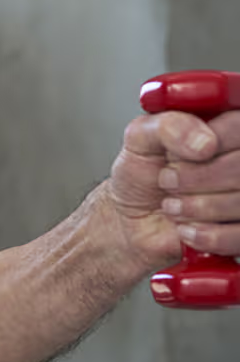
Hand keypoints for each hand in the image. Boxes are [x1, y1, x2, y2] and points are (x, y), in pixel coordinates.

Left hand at [107, 110, 239, 268]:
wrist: (132, 219)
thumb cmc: (142, 174)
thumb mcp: (140, 139)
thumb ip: (168, 126)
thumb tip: (205, 143)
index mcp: (225, 129)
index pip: (237, 126)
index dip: (206, 143)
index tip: (174, 157)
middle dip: (195, 179)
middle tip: (168, 182)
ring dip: (197, 207)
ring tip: (173, 205)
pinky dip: (208, 235)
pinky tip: (187, 229)